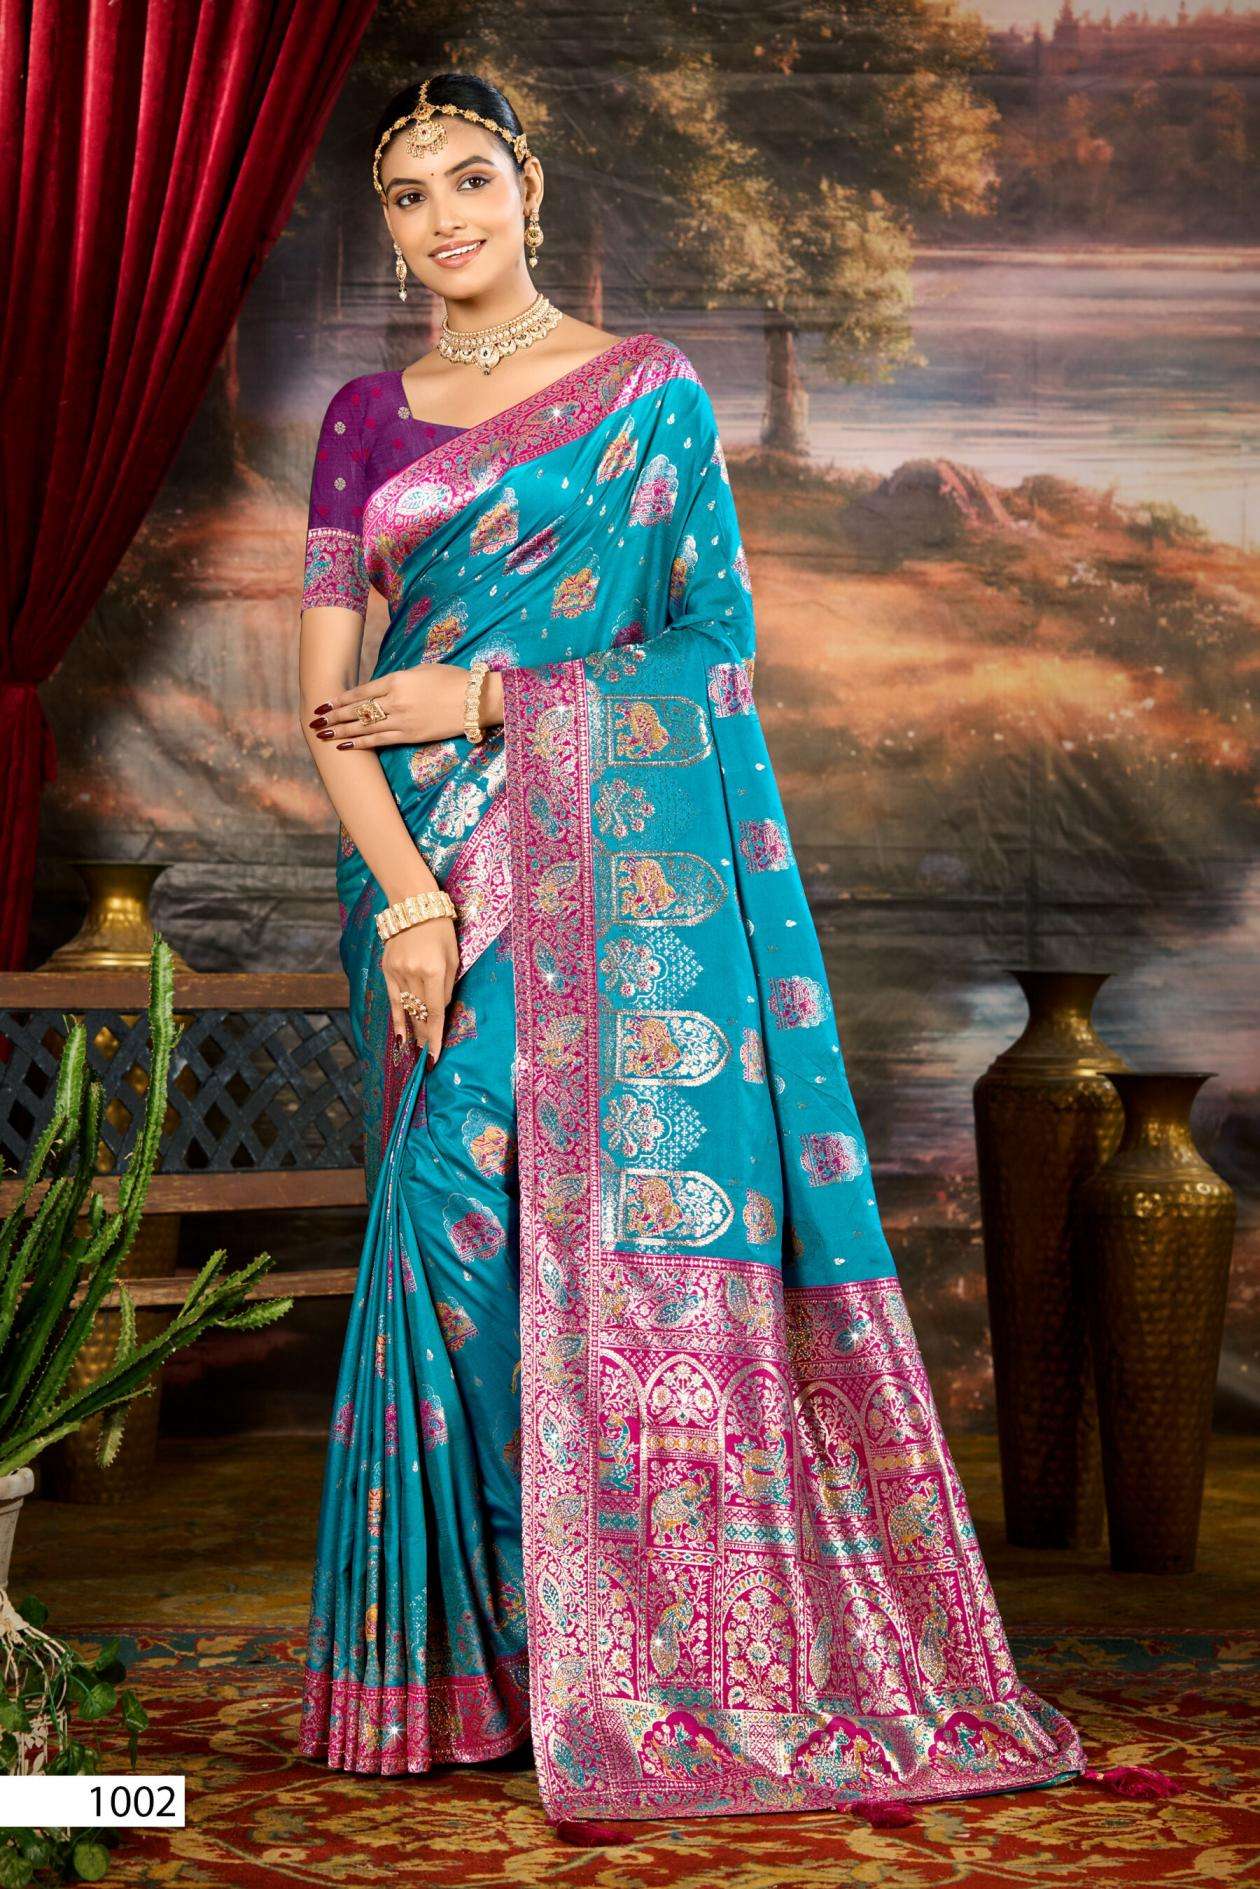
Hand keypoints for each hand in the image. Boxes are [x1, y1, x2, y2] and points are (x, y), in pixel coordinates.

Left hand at [309, 664, 503, 747]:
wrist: (476, 699)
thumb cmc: (453, 679)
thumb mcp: (422, 670)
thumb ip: (400, 679)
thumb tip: (384, 689)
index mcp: (397, 679)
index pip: (361, 691)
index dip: (340, 699)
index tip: (325, 703)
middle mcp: (395, 700)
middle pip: (357, 710)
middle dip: (334, 716)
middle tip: (315, 721)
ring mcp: (402, 720)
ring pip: (364, 727)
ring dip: (341, 731)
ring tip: (323, 735)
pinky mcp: (411, 735)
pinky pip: (380, 740)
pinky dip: (361, 743)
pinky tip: (345, 746)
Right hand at [383, 917, 458, 1064]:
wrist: (414, 906)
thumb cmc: (441, 930)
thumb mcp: (453, 956)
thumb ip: (447, 985)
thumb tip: (440, 1010)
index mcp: (434, 970)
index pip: (436, 1012)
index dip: (436, 1036)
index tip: (435, 1056)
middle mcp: (413, 974)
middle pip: (420, 1014)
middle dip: (426, 1037)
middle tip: (428, 1057)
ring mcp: (397, 972)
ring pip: (407, 1009)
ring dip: (414, 1030)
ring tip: (417, 1050)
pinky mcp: (387, 969)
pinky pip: (393, 1000)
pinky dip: (397, 1019)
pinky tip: (400, 1037)